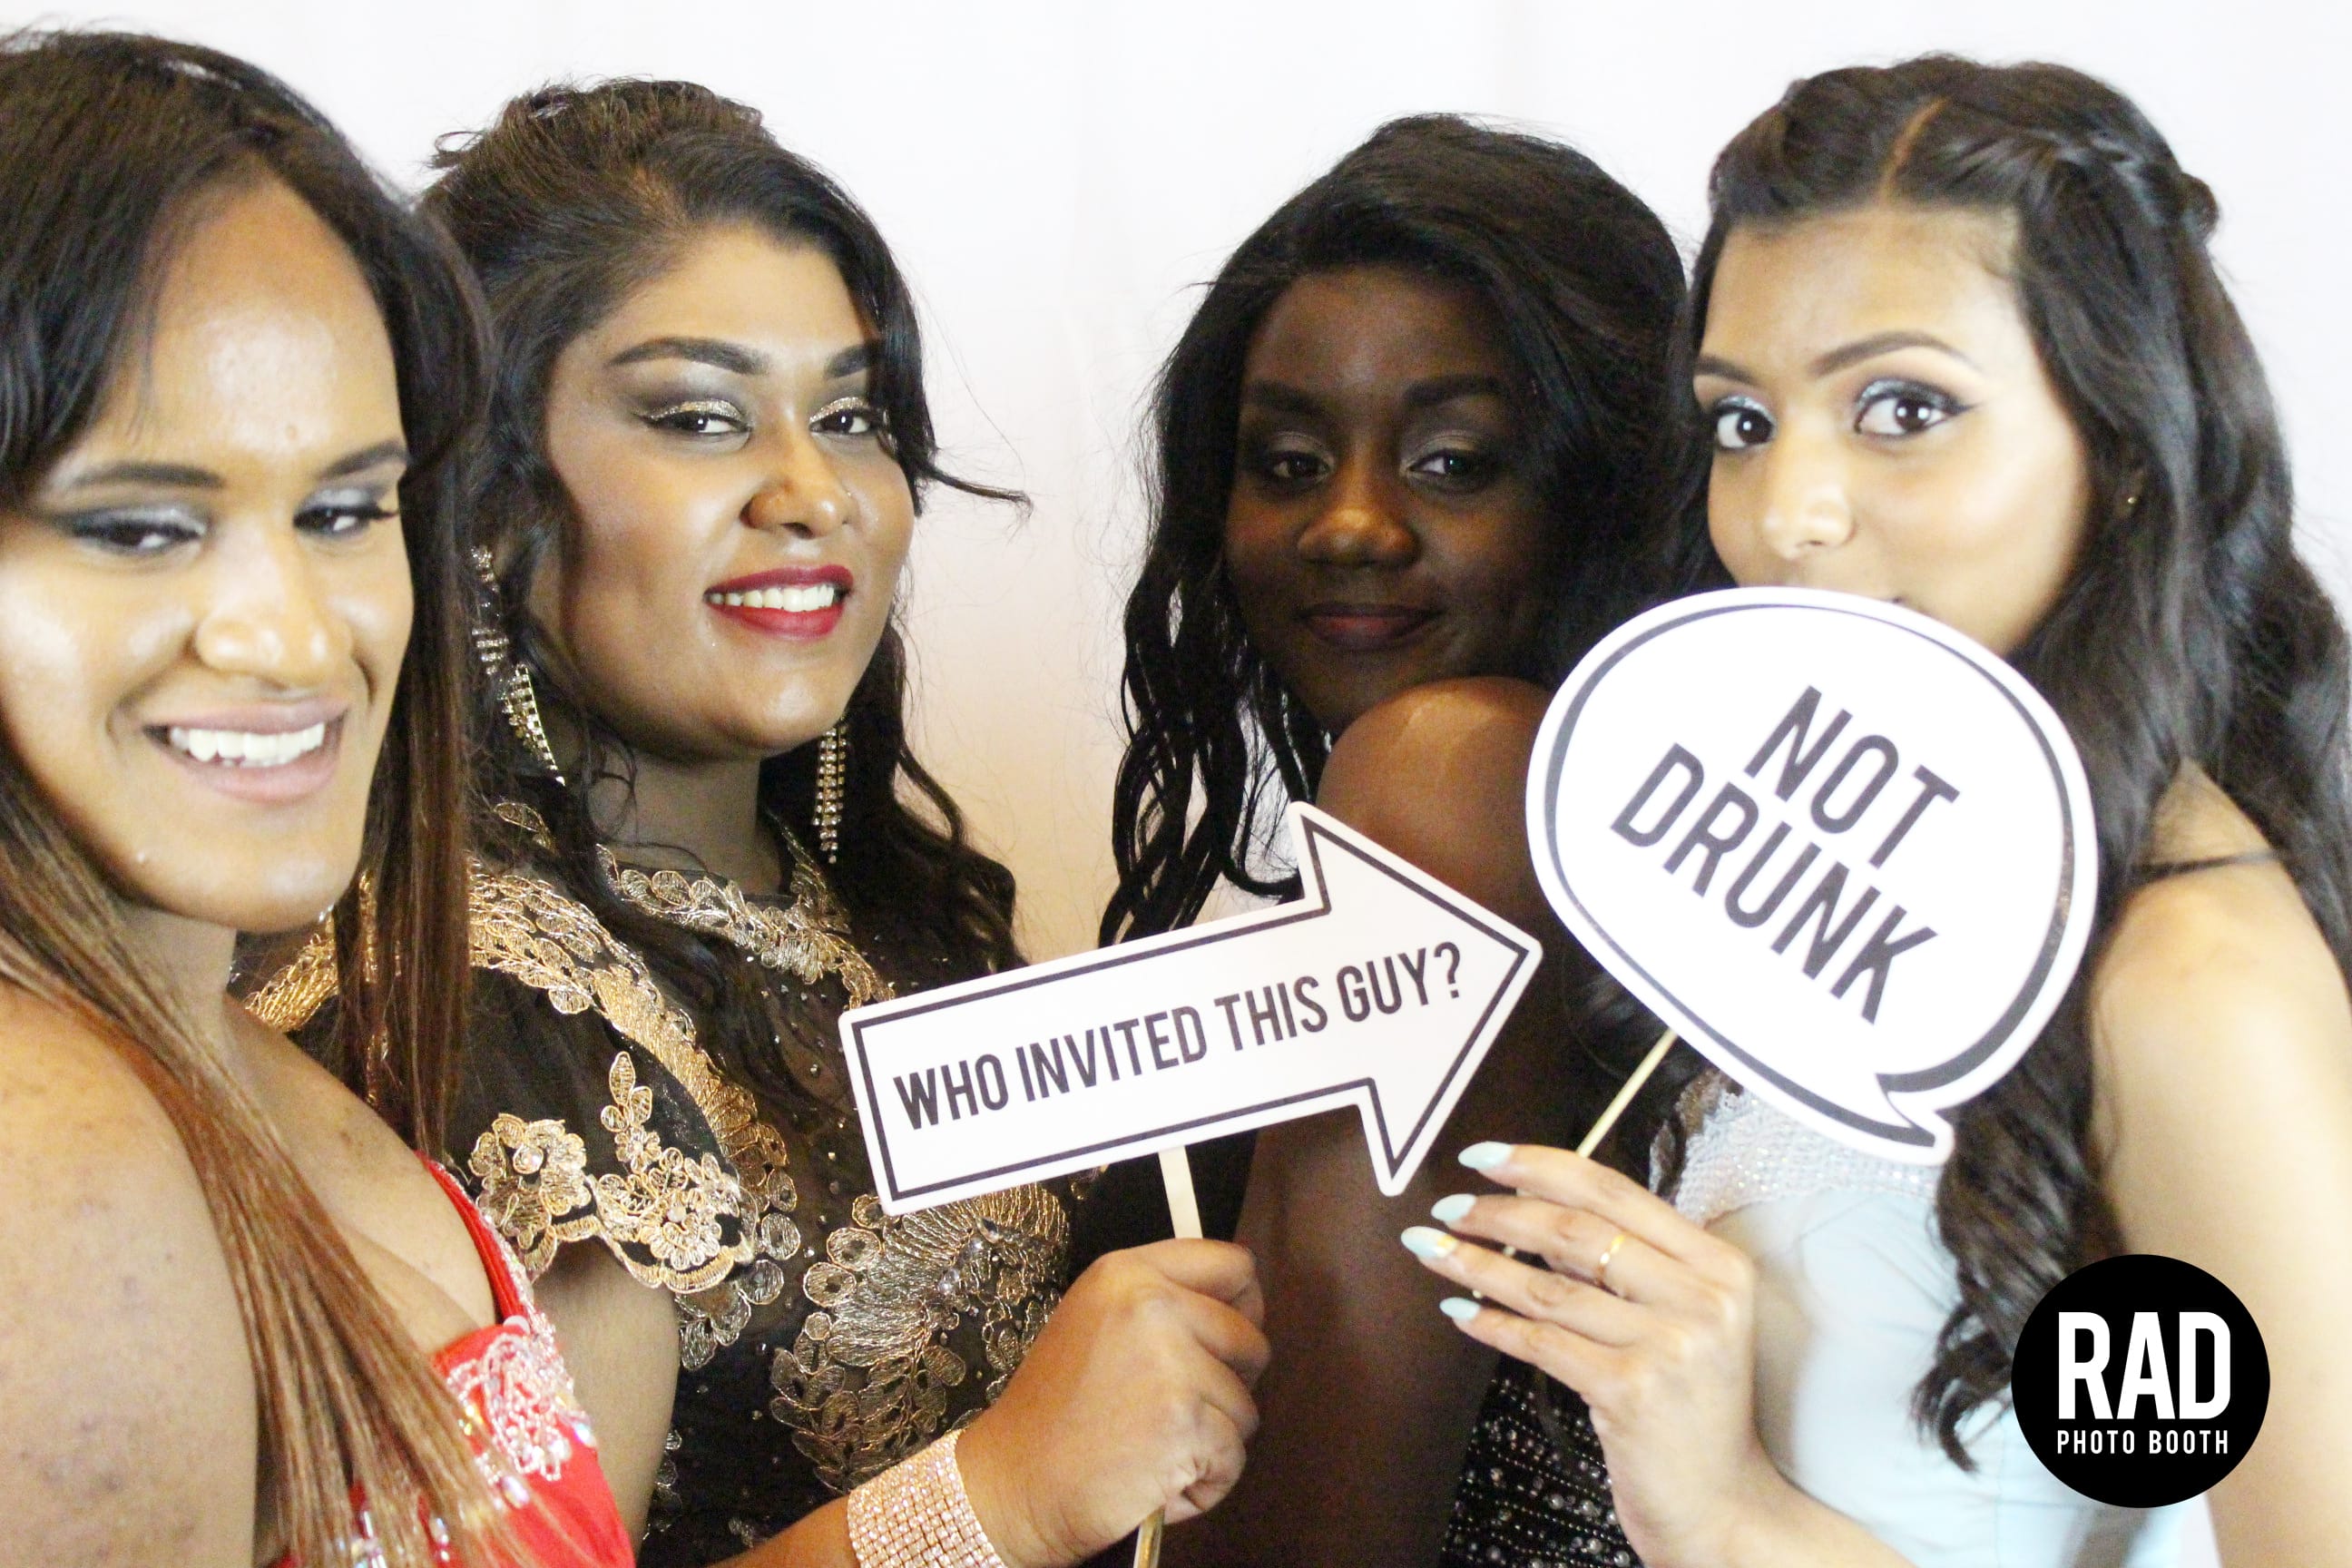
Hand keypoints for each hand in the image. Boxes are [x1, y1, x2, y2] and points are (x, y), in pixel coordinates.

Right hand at [957, 1239, 1268, 1567]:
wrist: (1015, 1485)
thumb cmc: (1055, 1418)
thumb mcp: (1096, 1324)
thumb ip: (1160, 1305)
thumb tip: (1240, 1313)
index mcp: (1127, 1274)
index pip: (1234, 1267)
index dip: (1241, 1309)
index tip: (1222, 1343)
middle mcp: (1152, 1304)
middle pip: (1250, 1339)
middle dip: (1228, 1385)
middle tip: (1170, 1411)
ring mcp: (1171, 1362)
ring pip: (1246, 1405)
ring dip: (1212, 1440)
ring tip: (1151, 1446)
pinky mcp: (1186, 1422)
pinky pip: (1234, 1457)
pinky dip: (1205, 1481)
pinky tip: (1154, 1478)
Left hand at [1402, 1142, 1792, 1567]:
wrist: (1722, 1503)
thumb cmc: (1691, 1407)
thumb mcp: (1683, 1319)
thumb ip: (1624, 1263)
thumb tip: (1531, 1206)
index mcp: (1718, 1264)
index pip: (1614, 1190)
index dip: (1539, 1165)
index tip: (1484, 1155)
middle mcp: (1702, 1297)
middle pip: (1576, 1230)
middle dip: (1499, 1212)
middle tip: (1449, 1207)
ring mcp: (1669, 1345)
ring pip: (1549, 1287)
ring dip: (1479, 1265)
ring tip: (1433, 1249)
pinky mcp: (1631, 1391)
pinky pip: (1541, 1343)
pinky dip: (1491, 1324)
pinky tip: (1459, 1310)